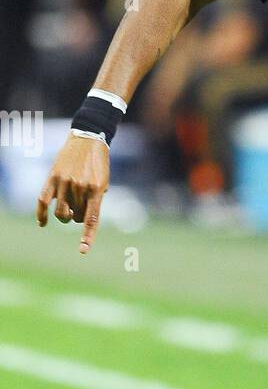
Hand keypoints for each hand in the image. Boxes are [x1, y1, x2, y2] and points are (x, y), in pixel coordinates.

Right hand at [36, 133, 109, 254]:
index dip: (88, 236)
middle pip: (76, 218)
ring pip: (61, 213)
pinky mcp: (53, 177)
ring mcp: (65, 182)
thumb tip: (83, 221)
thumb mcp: (104, 182)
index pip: (91, 219)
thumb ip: (95, 201)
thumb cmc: (99, 163)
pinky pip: (43, 201)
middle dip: (79, 217)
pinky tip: (42, 223)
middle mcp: (80, 187)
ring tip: (70, 208)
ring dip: (65, 216)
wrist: (89, 138)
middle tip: (82, 206)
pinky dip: (41, 214)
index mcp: (96, 189)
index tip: (83, 250)